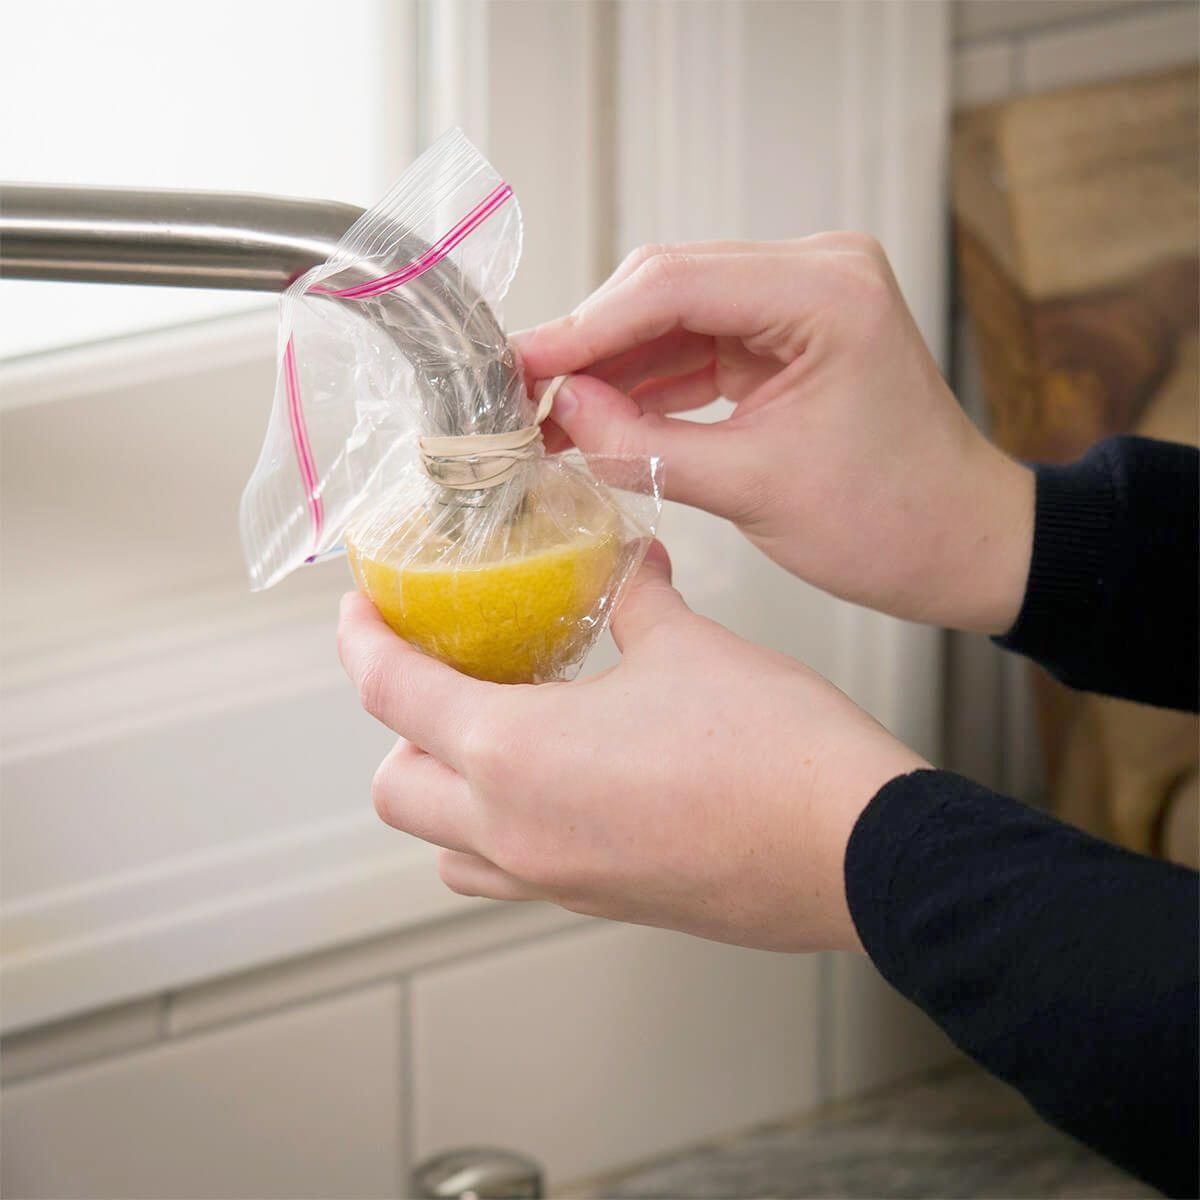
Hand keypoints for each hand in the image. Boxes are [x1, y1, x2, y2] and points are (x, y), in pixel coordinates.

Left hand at [337, 545, 926, 951]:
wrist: (856, 849)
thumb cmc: (774, 750)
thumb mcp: (688, 646)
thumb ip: (637, 600)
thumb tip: (632, 566)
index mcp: (515, 753)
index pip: (391, 694)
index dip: (362, 641)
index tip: (360, 612)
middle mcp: (517, 830)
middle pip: (395, 786)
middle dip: (399, 725)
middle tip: (443, 671)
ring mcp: (557, 879)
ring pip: (445, 846)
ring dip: (445, 789)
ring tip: (494, 733)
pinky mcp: (601, 903)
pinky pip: (511, 873)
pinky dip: (503, 828)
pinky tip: (563, 780)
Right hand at [515, 237, 1034, 634]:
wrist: (959, 543)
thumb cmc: (890, 522)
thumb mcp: (755, 488)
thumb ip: (644, 446)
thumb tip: (562, 411)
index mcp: (826, 293)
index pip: (673, 286)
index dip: (585, 327)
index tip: (519, 365)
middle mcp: (817, 272)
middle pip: (667, 288)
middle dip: (590, 343)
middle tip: (519, 391)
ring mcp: (803, 299)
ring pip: (674, 316)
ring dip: (612, 366)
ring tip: (545, 413)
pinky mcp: (788, 334)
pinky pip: (697, 347)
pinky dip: (648, 383)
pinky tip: (596, 415)